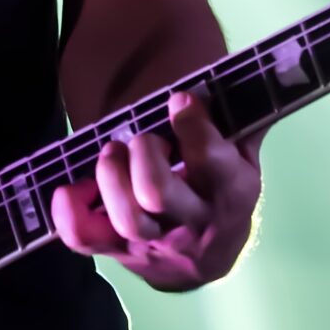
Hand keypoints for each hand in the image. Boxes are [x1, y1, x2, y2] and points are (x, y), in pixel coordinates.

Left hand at [50, 89, 262, 292]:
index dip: (191, 124)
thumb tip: (260, 70)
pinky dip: (69, 213)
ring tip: (112, 152)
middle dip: (143, 153)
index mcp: (231, 193)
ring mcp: (155, 243)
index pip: (211, 160)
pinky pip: (85, 238)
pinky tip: (69, 187)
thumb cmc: (221, 193)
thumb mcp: (242, 158)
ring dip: (110, 176)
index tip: (179, 100)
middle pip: (157, 192)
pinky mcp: (119, 252)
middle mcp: (194, 224)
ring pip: (125, 217)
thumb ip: (240, 120)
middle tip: (143, 138)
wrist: (206, 259)